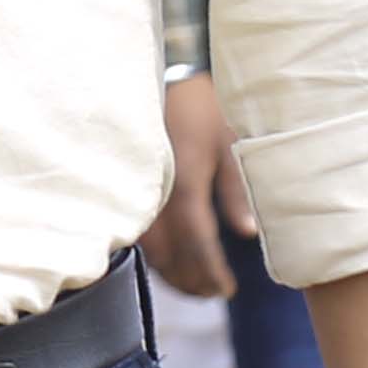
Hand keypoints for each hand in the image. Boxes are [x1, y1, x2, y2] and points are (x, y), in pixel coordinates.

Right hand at [147, 78, 255, 302]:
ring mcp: (133, 187)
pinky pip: (135, 228)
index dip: (211, 270)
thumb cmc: (202, 106)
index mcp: (185, 179)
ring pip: (145, 245)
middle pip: (166, 252)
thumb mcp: (233, 143)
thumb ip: (237, 191)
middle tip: (210, 295)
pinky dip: (151, 252)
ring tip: (190, 285)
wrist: (157, 73)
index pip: (197, 240)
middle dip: (189, 279)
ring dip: (167, 270)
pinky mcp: (122, 184)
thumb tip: (245, 234)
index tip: (226, 290)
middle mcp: (154, 188)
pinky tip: (164, 260)